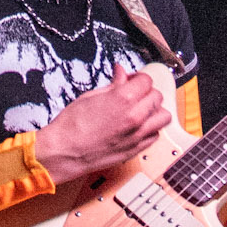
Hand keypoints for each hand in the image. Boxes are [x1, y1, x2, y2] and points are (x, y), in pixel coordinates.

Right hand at [34, 64, 170, 184]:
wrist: (64, 153)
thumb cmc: (71, 127)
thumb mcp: (90, 97)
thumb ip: (112, 85)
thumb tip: (121, 74)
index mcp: (123, 99)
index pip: (146, 80)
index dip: (137, 78)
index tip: (130, 81)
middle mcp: (134, 116)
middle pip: (157, 97)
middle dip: (146, 92)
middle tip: (134, 94)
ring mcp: (137, 135)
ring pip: (163, 116)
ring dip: (154, 111)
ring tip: (141, 111)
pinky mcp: (136, 149)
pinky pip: (156, 135)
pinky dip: (151, 129)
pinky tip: (139, 127)